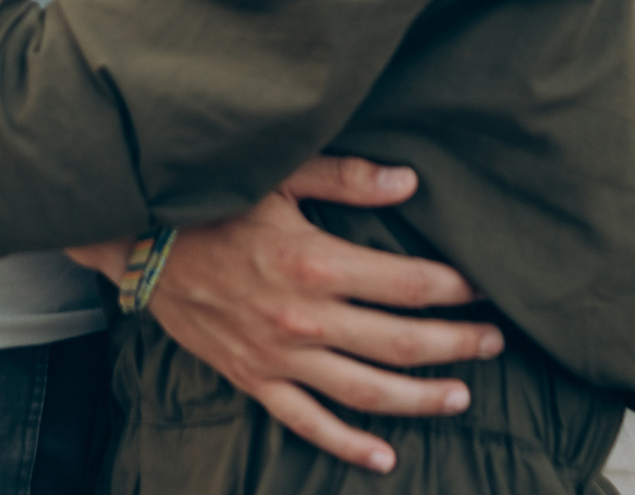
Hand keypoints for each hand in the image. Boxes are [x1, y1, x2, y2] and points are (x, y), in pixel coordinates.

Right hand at [93, 156, 503, 474]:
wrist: (140, 244)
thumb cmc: (213, 201)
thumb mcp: (280, 175)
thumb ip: (347, 178)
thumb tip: (409, 181)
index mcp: (315, 263)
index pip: (406, 284)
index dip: (453, 287)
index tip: (483, 285)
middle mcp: (304, 320)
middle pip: (400, 342)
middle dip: (456, 344)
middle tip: (495, 342)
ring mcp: (279, 359)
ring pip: (366, 392)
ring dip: (420, 397)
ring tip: (461, 395)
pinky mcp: (254, 380)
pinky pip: (308, 424)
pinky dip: (348, 446)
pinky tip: (385, 459)